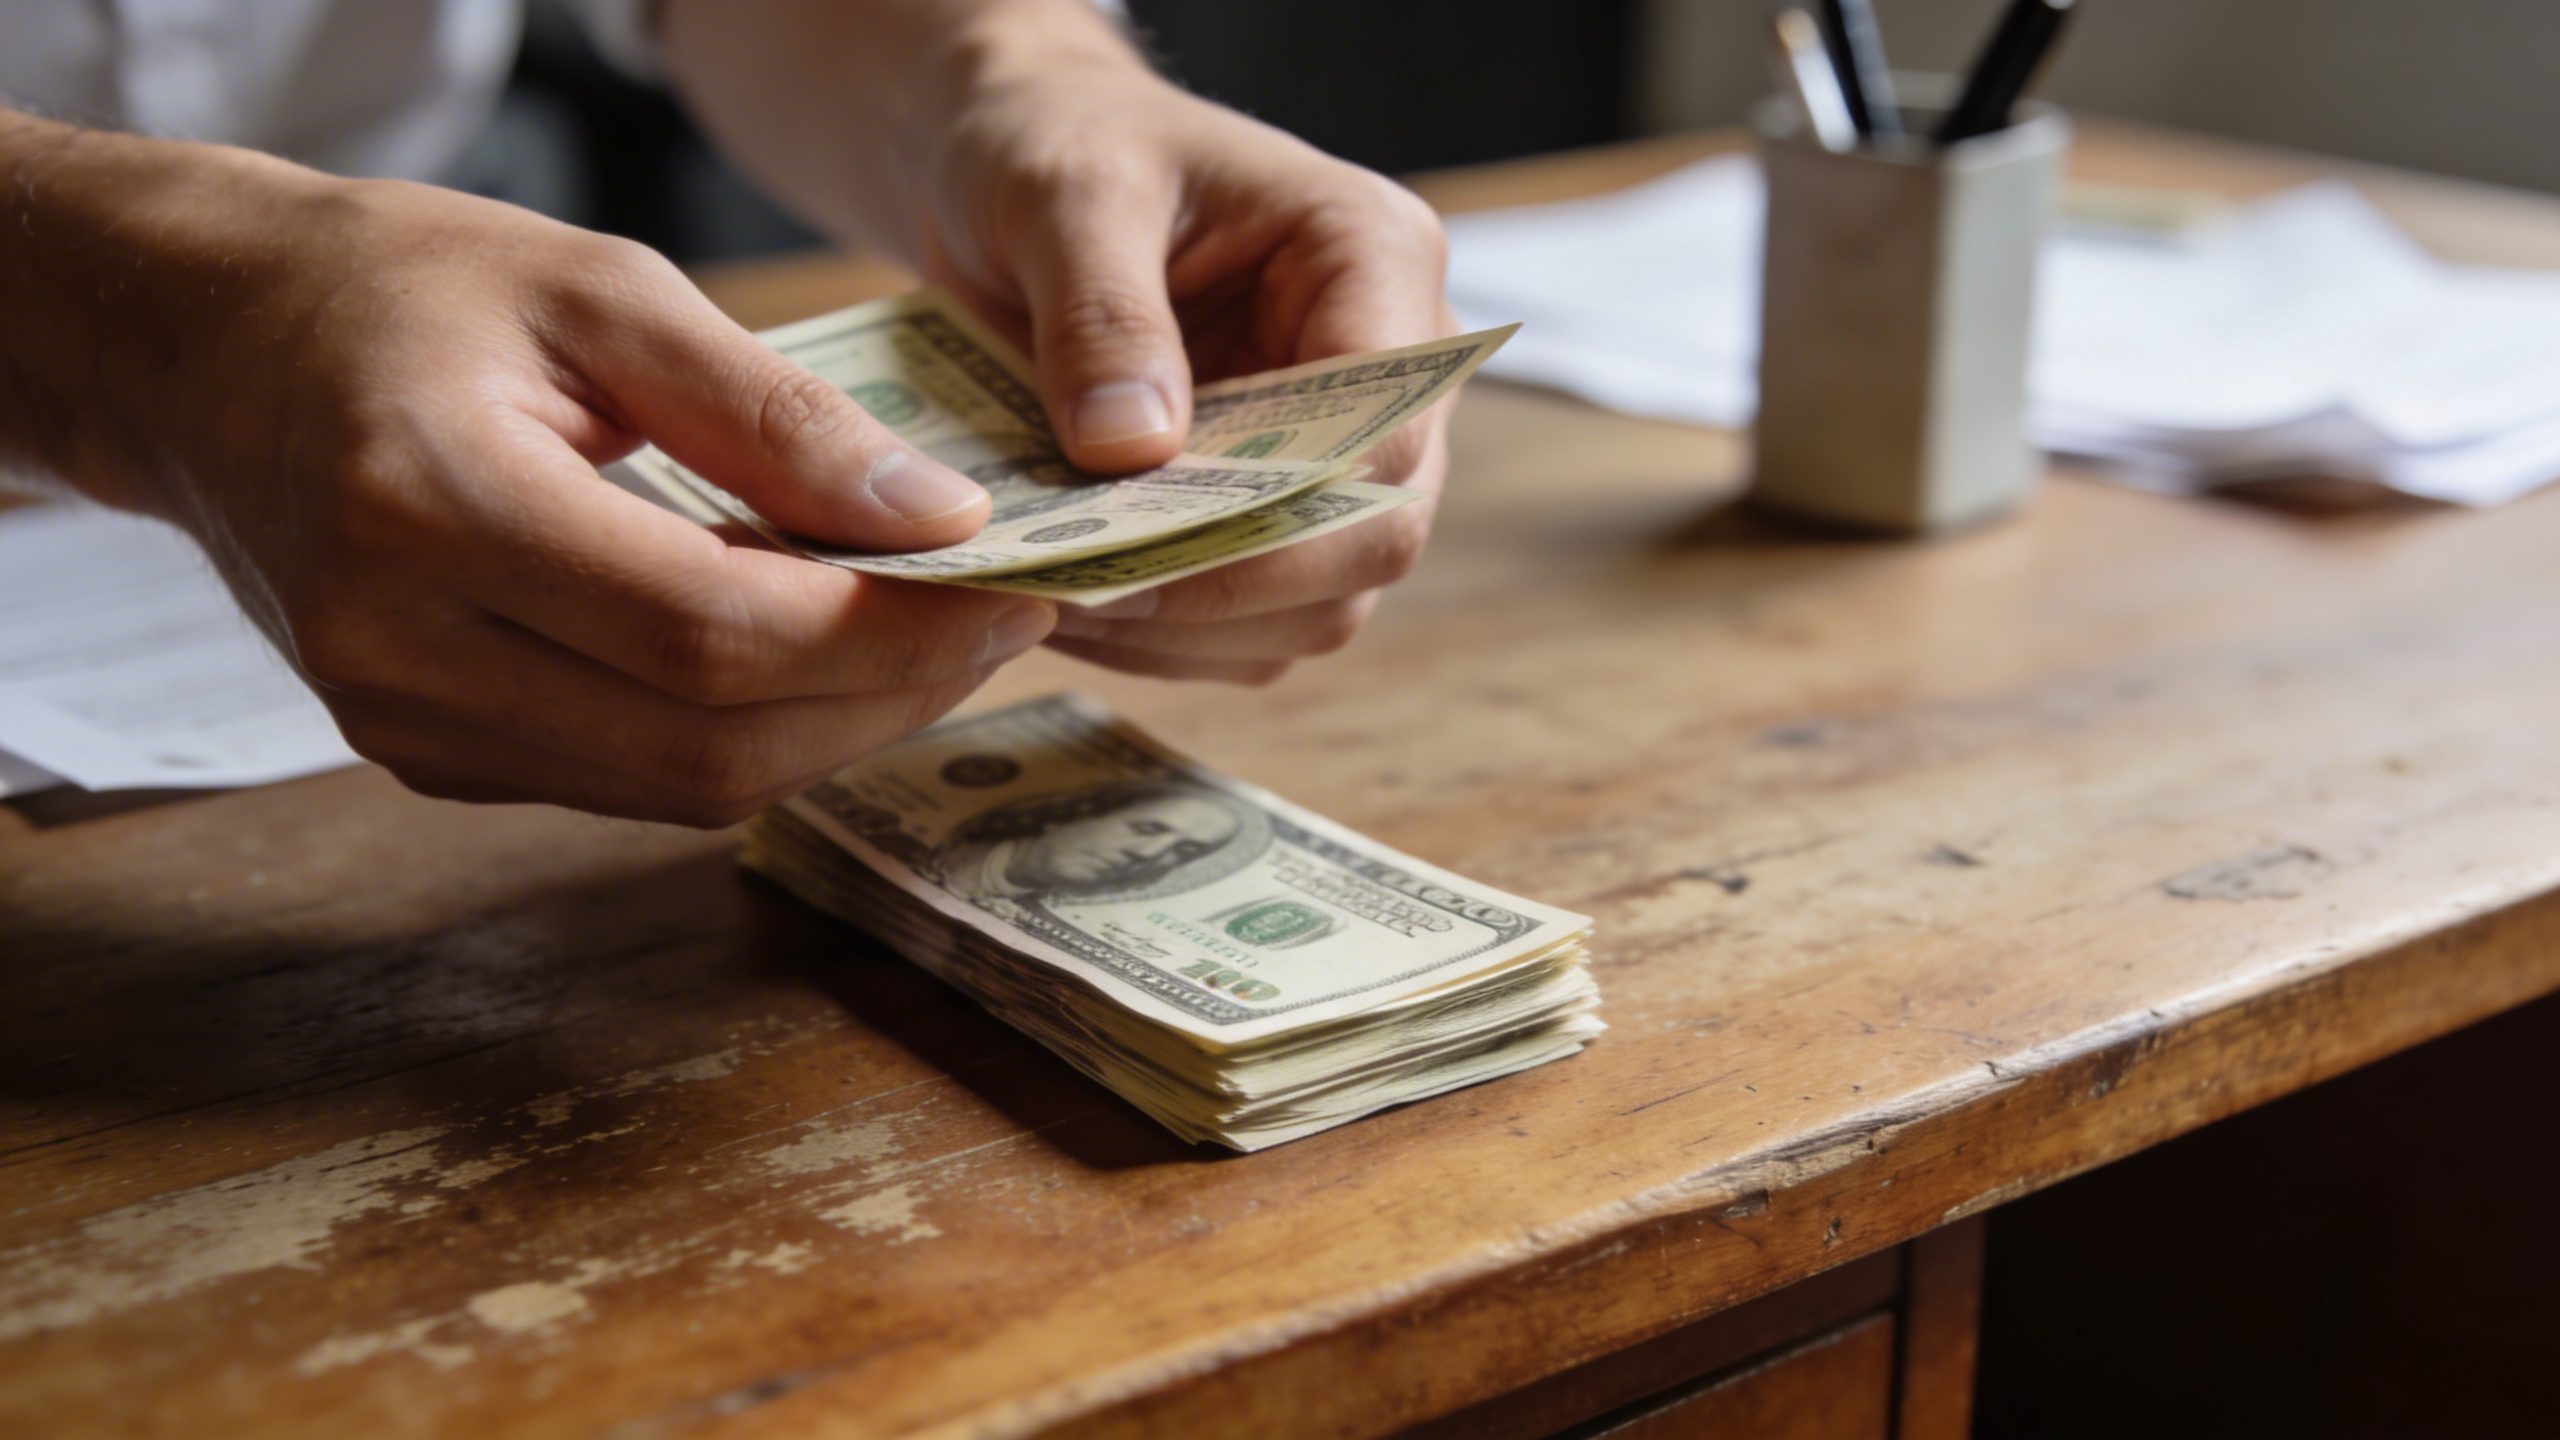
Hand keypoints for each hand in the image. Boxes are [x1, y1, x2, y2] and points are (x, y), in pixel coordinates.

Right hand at [0, 115, 1054, 824]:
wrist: (210, 350)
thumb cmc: (403, 290)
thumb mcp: (600, 290)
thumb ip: (773, 413)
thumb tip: (940, 520)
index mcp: (431, 506)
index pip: (713, 632)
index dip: (890, 629)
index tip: (1011, 581)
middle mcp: (402, 649)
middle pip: (713, 741)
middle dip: (892, 690)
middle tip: (1002, 614)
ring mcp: (404, 725)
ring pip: (687, 787)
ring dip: (839, 725)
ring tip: (934, 631)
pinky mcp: (427, 755)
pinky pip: (634, 781)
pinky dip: (752, 732)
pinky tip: (817, 653)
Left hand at [664, 1, 1454, 683]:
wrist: (1024, 167)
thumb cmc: (1061, 148)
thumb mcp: (1064, 194)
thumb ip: (1100, 313)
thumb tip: (1133, 454)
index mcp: (1376, 260)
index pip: (1384, 433)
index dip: (1277, 518)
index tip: (1134, 551)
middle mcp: (1391, 374)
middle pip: (1371, 539)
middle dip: (1230, 588)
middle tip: (1078, 596)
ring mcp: (1342, 455)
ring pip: (1319, 607)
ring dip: (1191, 630)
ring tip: (1051, 605)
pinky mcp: (1278, 516)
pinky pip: (1253, 627)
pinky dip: (1165, 639)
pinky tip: (1066, 607)